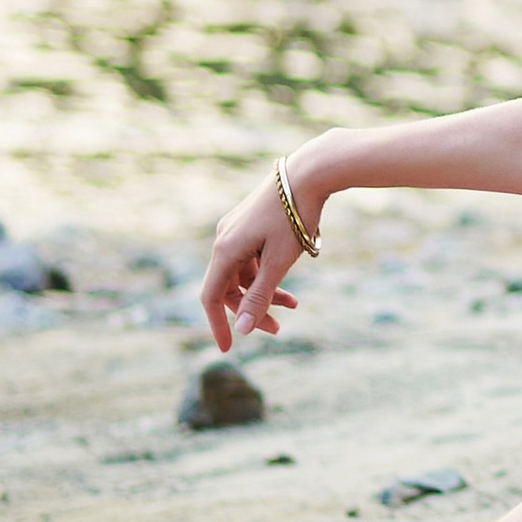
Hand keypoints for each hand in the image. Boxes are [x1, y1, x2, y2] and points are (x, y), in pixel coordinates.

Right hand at [201, 167, 311, 350]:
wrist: (309, 173)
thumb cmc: (294, 218)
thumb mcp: (279, 263)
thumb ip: (260, 296)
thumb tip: (244, 329)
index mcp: (225, 250)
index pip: (212, 297)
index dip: (217, 324)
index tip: (227, 348)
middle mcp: (224, 239)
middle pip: (230, 287)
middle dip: (252, 309)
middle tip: (278, 328)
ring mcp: (236, 230)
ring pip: (244, 273)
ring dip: (264, 292)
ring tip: (294, 305)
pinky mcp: (249, 224)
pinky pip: (252, 258)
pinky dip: (267, 273)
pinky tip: (288, 279)